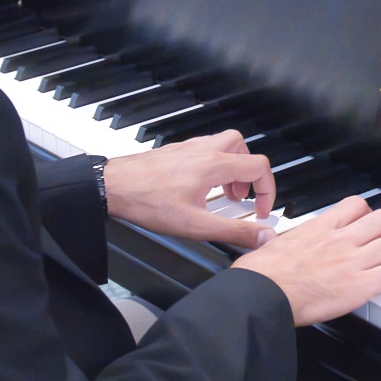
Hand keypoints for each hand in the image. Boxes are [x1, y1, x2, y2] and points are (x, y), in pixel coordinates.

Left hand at [102, 131, 274, 247]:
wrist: (113, 187)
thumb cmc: (147, 202)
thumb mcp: (195, 225)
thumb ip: (233, 231)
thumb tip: (263, 236)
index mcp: (213, 165)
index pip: (258, 166)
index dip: (267, 190)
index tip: (260, 210)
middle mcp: (203, 151)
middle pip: (242, 147)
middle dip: (248, 173)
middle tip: (240, 196)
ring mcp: (187, 148)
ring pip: (222, 144)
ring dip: (231, 167)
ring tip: (222, 193)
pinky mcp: (174, 152)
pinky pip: (204, 149)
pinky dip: (211, 165)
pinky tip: (199, 187)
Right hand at [231, 196, 380, 325]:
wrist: (260, 294)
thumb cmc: (258, 277)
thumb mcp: (266, 247)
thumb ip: (276, 244)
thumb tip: (266, 243)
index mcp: (319, 228)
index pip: (355, 206)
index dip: (373, 211)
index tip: (379, 219)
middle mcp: (340, 239)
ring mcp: (352, 260)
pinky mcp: (359, 284)